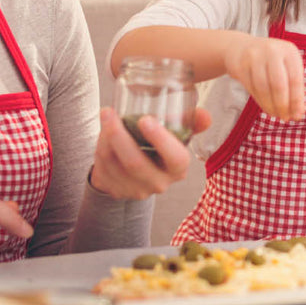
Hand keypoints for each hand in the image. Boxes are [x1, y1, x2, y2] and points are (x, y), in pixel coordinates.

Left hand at [90, 106, 211, 199]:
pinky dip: (99, 147)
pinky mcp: (116, 191)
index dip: (161, 140)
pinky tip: (102, 134)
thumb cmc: (158, 146)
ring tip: (106, 116)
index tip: (145, 120)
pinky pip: (102, 168)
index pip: (175, 158)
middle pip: (135, 163)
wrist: (137, 170)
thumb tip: (205, 115)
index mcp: (178, 168)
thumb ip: (191, 122)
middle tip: (110, 112)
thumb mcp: (176, 134)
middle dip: (119, 136)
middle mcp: (159, 183)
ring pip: (114, 163)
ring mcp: (136, 190)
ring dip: (105, 137)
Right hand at [225, 35, 305, 120]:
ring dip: (270, 106)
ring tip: (275, 114)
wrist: (240, 47)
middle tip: (285, 118)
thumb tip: (298, 114)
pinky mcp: (240, 64)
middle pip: (279, 84)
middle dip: (283, 105)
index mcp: (289, 50)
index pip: (295, 79)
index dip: (297, 100)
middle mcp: (272, 50)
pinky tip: (265, 107)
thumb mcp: (286, 67)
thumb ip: (294, 88)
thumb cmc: (270, 62)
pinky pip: (251, 88)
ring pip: (263, 88)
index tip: (297, 115)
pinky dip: (260, 101)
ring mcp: (254, 56)